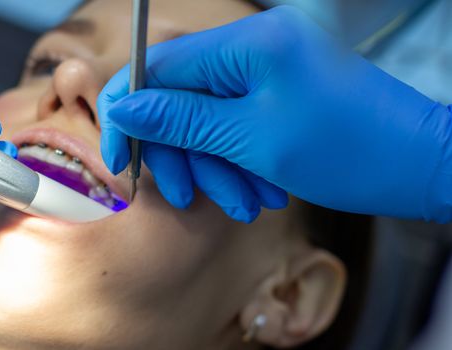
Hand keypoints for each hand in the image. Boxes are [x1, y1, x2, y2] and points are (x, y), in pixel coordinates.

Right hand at [98, 6, 451, 222]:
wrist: (422, 166)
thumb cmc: (348, 150)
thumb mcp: (252, 139)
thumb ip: (182, 119)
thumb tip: (124, 107)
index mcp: (247, 42)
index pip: (157, 66)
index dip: (128, 112)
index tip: (119, 157)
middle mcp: (254, 45)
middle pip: (180, 96)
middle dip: (181, 151)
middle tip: (186, 195)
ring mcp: (268, 67)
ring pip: (207, 116)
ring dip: (212, 165)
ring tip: (241, 204)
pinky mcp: (279, 90)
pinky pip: (235, 123)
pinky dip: (236, 160)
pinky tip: (255, 193)